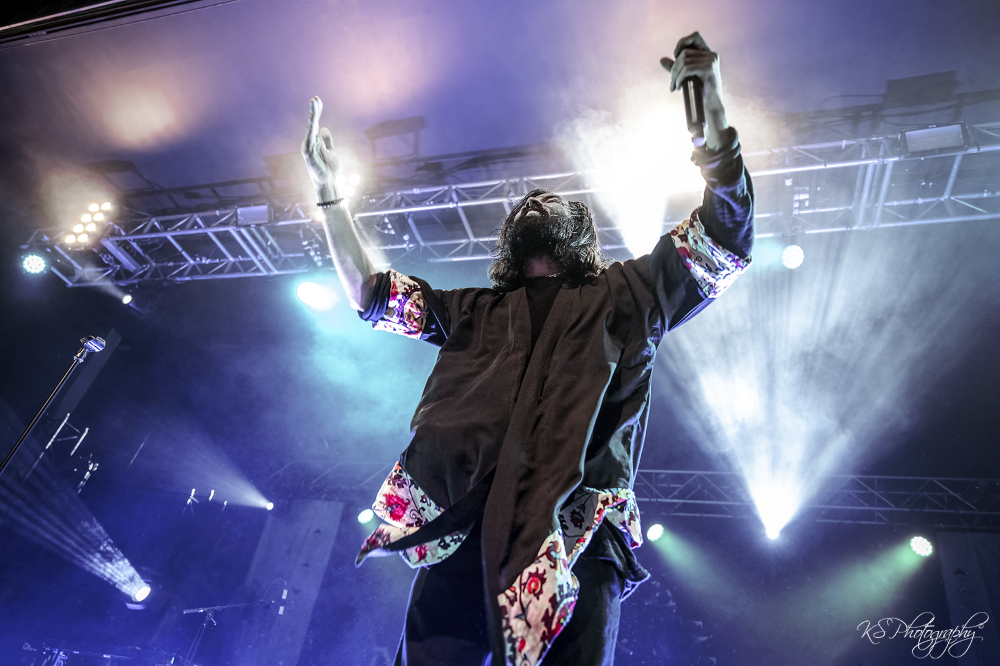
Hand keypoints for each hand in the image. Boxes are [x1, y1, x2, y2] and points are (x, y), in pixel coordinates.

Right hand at [301, 96, 342, 199]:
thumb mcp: (331, 151)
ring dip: (312, 118)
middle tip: (314, 98)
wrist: (329, 183)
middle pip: (312, 123)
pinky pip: (310, 142)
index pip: (316, 122)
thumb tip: (322, 127)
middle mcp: (310, 142)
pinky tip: (313, 124)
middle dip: (314, 110)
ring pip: (310, 130)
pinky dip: (311, 133)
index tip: (317, 99)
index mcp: (315, 140)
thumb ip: (326, 140)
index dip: (317, 111)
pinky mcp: (308, 155)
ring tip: (314, 107)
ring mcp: (308, 148)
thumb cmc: (329, 169)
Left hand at [659, 32, 728, 148]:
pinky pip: (687, 69)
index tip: (675, 57)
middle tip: (672, 82)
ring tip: (674, 86)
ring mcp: (711, 61)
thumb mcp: (686, 77)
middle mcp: (711, 54)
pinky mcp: (709, 69)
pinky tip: (678, 87)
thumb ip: (676, 67)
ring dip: (675, 75)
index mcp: (707, 53)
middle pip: (685, 52)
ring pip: (684, 61)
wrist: (711, 107)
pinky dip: (679, 78)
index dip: (682, 43)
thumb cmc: (700, 93)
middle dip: (674, 67)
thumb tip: (661, 60)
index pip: (694, 36)